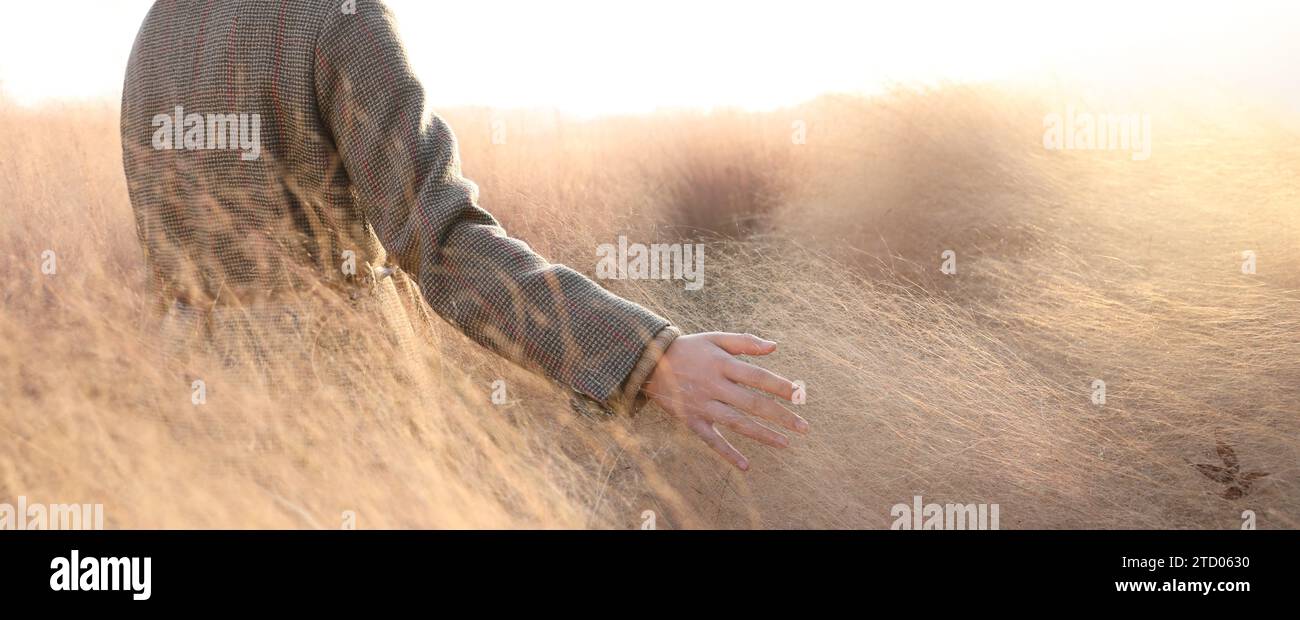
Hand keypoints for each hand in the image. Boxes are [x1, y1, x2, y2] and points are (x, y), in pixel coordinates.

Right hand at [642, 332, 808, 470]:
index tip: (800, 395)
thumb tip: (774, 346)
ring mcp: (702, 404)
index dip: (780, 386)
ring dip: (762, 435)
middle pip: (752, 403)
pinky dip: (727, 453)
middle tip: (804, 428)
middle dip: (780, 416)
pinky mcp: (691, 420)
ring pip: (736, 423)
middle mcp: (714, 385)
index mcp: (722, 364)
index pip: (758, 376)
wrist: (649, 362)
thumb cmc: (690, 348)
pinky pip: (711, 440)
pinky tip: (746, 466)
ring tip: (785, 444)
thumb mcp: (715, 338)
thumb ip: (745, 342)